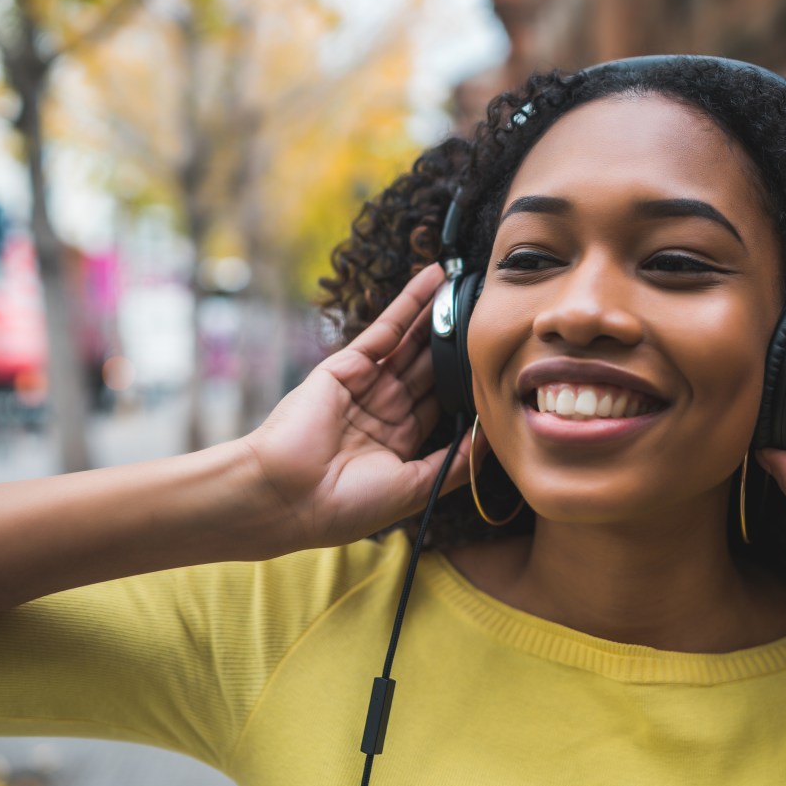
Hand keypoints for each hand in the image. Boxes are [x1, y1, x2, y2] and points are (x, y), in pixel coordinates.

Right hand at [238, 264, 471, 551]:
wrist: (288, 497)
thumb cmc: (347, 505)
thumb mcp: (415, 488)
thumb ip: (455, 464)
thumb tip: (491, 441)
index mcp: (398, 441)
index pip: (441, 404)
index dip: (468, 383)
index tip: (497, 360)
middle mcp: (382, 410)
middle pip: (429, 368)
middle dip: (456, 344)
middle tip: (489, 313)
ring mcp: (364, 385)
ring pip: (412, 343)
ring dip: (438, 314)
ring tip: (469, 285)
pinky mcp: (346, 365)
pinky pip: (386, 329)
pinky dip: (410, 303)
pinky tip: (433, 279)